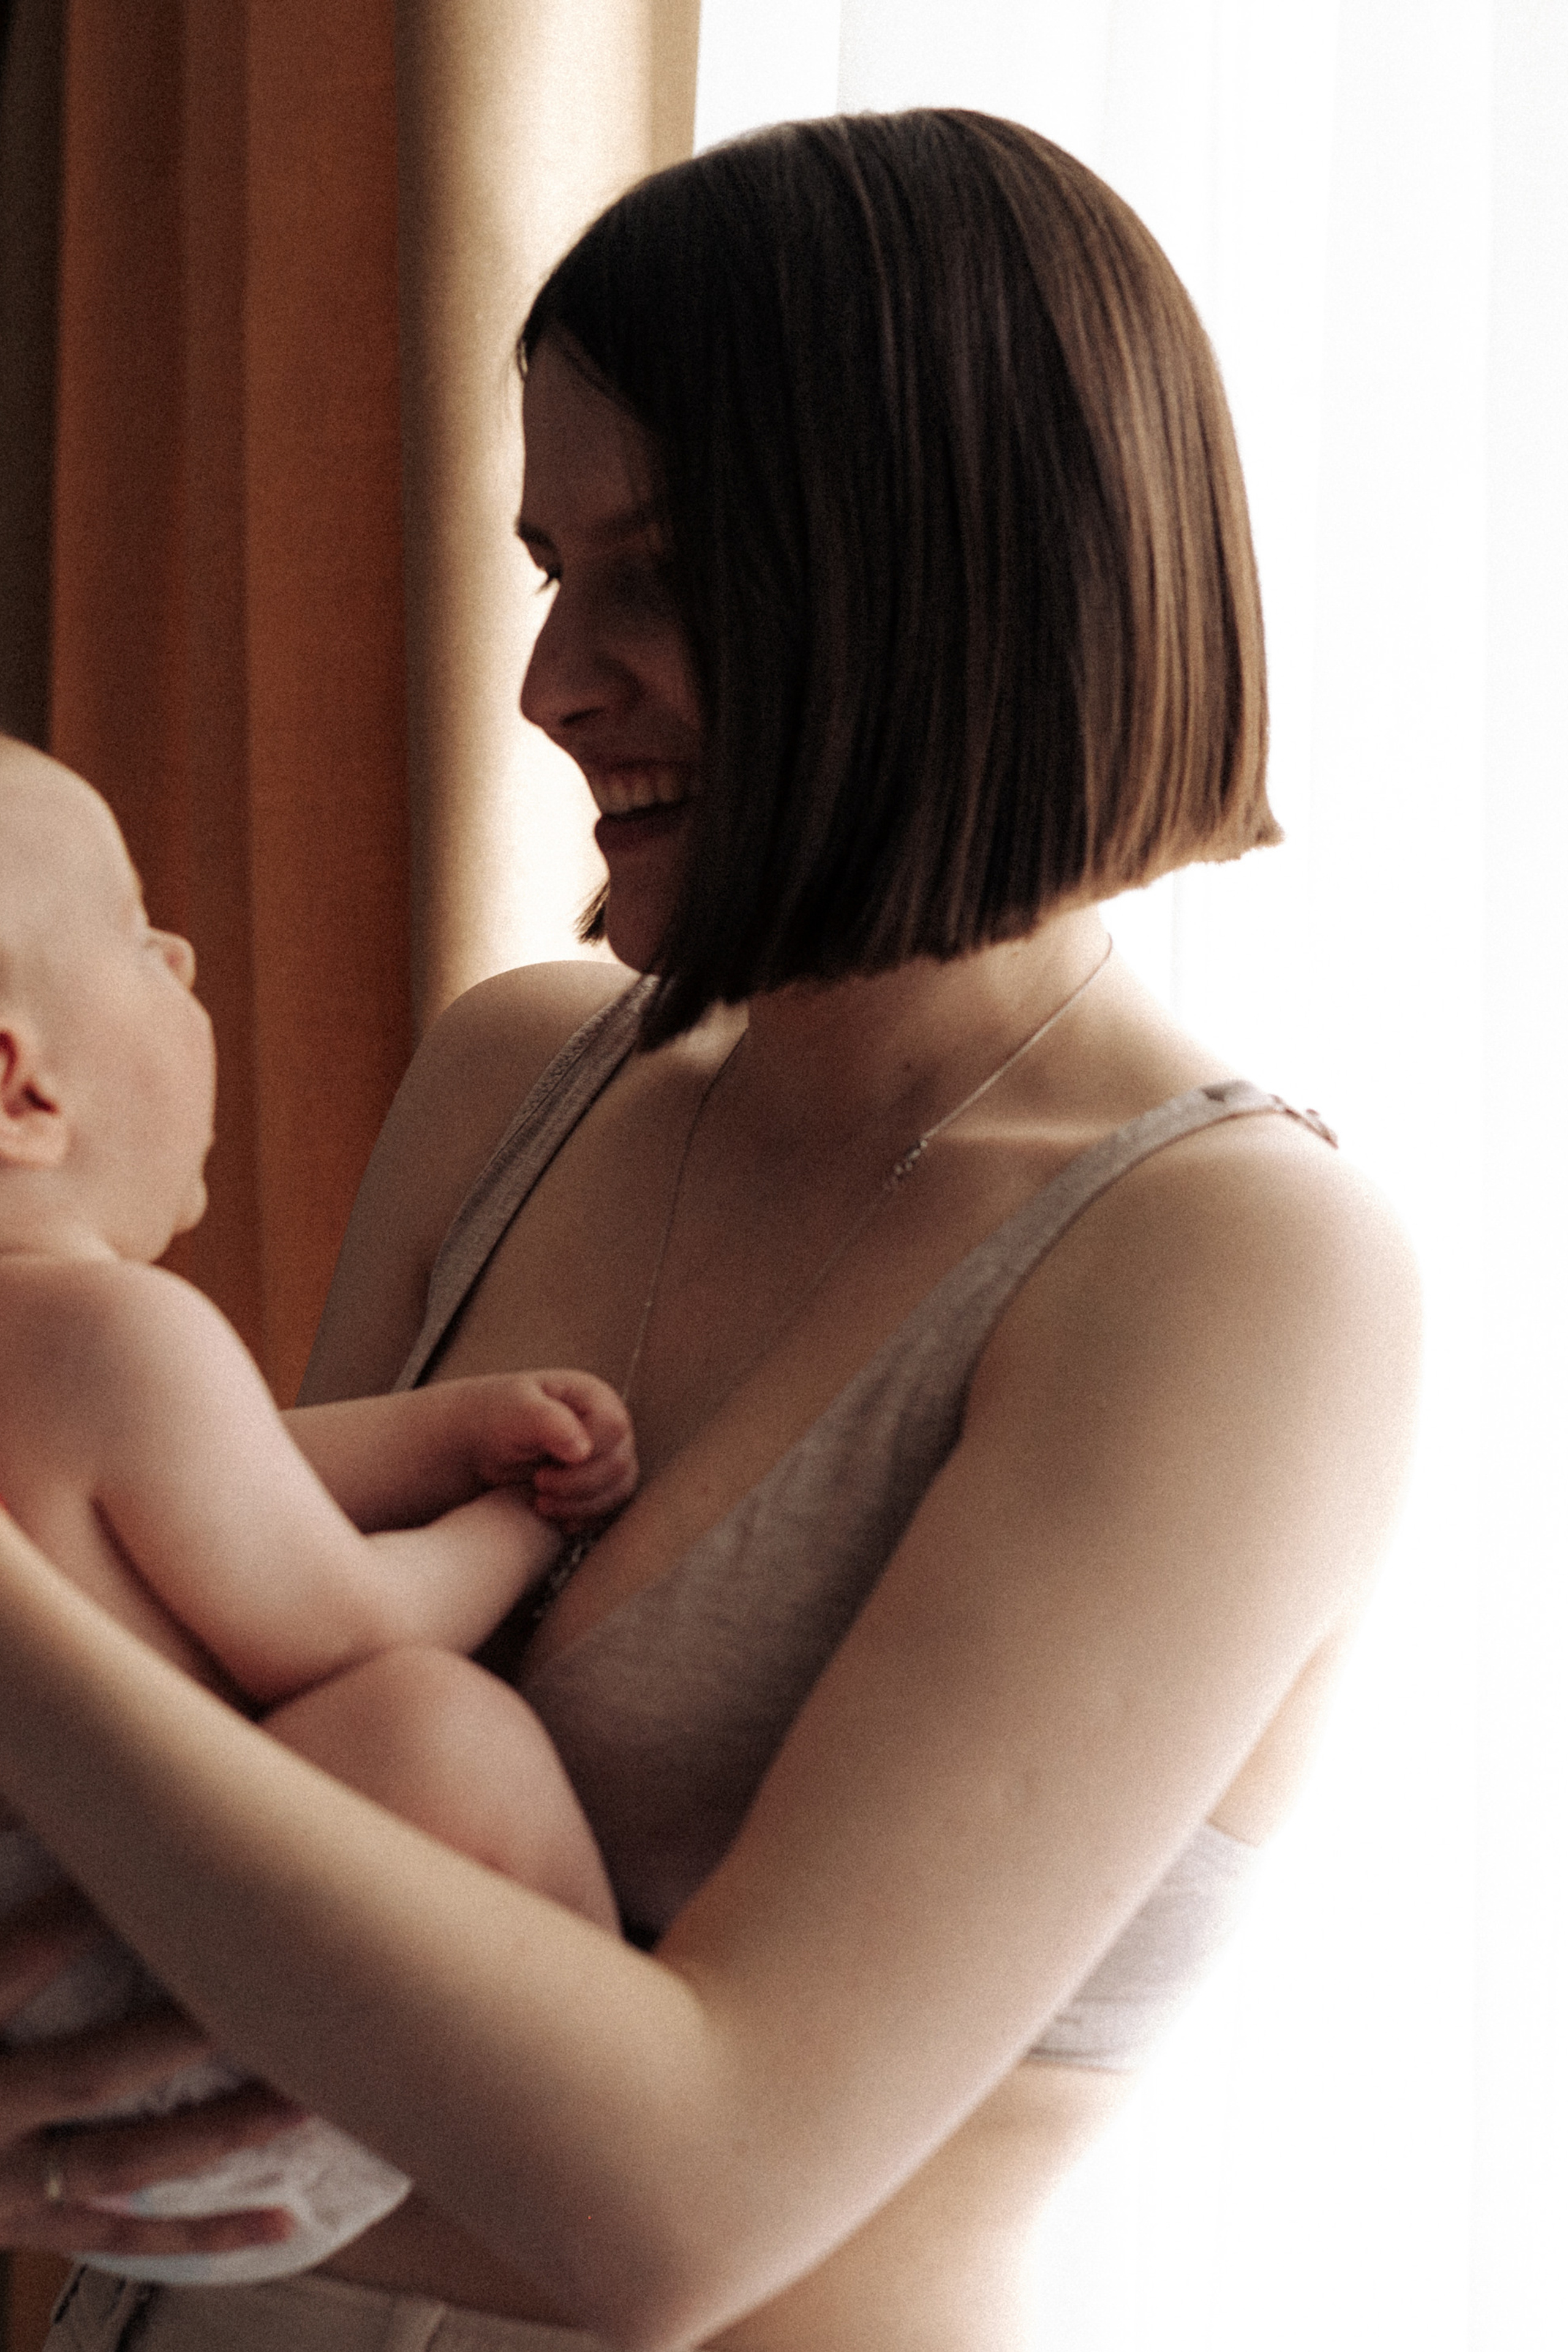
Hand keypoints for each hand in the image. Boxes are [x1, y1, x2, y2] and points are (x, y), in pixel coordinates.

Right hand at [0, 1884, 299, 2260]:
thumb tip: (31, 1786)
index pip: (16, 1965)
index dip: (81, 1918)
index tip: (165, 1855)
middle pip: (90, 2069)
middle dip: (185, 2031)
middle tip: (275, 1985)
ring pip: (121, 2162)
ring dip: (223, 2131)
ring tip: (311, 2093)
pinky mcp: (20, 2226)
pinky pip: (119, 2237)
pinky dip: (204, 2236)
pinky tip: (288, 2224)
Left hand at [463, 1371, 637, 1532]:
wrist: (483, 1444)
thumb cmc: (497, 1418)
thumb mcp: (515, 1411)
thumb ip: (548, 1422)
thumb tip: (581, 1451)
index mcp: (594, 1397)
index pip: (613, 1428)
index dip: (584, 1455)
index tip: (542, 1471)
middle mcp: (609, 1427)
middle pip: (619, 1464)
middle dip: (577, 1485)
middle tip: (538, 1485)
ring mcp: (610, 1456)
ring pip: (619, 1490)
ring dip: (580, 1505)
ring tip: (541, 1502)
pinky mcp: (604, 1484)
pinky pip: (611, 1508)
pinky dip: (584, 1518)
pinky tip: (556, 1516)